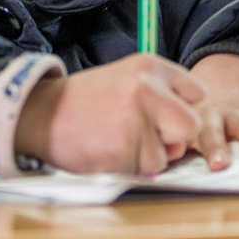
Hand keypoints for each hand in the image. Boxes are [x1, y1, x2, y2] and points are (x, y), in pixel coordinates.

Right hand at [14, 53, 205, 175]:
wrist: (41, 113)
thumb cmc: (85, 101)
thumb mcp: (125, 78)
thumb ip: (161, 97)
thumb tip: (185, 138)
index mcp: (149, 66)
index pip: (197, 92)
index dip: (180, 108)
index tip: (159, 111)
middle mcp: (146, 89)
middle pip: (192, 126)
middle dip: (173, 138)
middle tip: (141, 132)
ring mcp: (134, 120)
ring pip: (166, 157)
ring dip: (144, 157)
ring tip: (114, 138)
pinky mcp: (122, 151)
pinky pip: (142, 172)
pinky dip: (126, 167)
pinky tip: (105, 149)